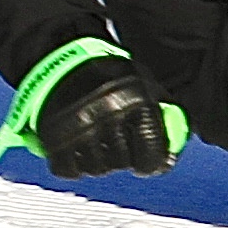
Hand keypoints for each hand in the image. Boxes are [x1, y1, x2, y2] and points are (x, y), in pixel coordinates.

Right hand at [21, 47, 185, 177]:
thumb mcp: (145, 85)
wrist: (64, 57)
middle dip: (121, 155)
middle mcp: (109, 117)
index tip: (147, 163)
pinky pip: (69, 170)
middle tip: (114, 139)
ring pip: (96, 169)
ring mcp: (80, 129)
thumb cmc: (109, 73)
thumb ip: (162, 116)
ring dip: (97, 159)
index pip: (152, 155)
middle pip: (122, 164)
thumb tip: (173, 150)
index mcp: (137, 103)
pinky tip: (75, 143)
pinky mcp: (54, 139)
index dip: (152, 162)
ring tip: (93, 136)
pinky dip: (71, 162)